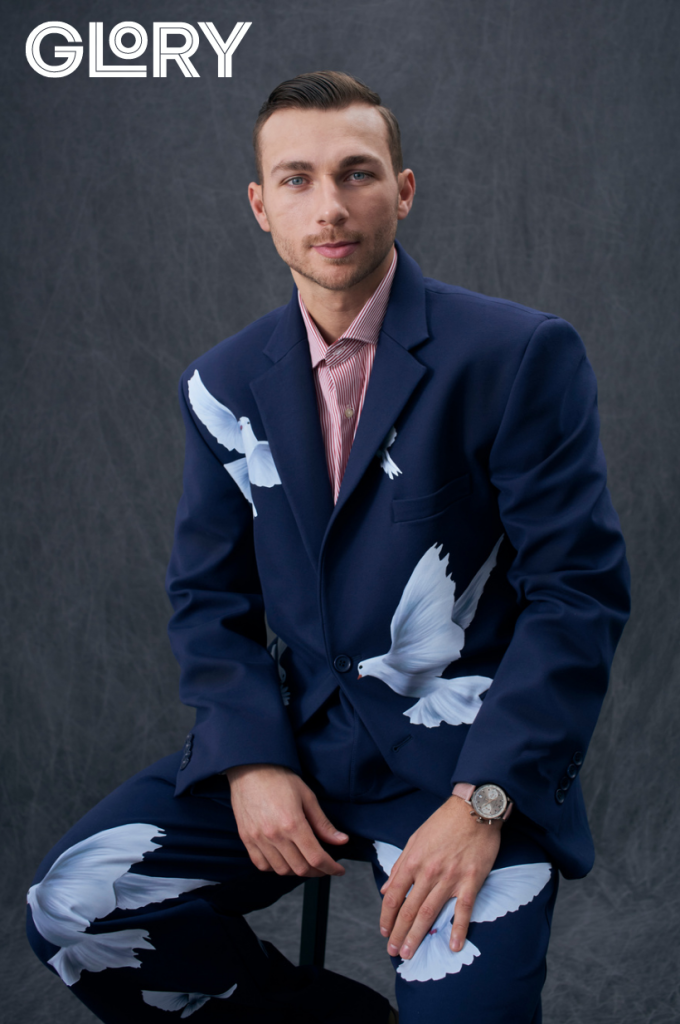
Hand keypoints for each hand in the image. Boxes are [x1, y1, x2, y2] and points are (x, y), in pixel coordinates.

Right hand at [226, 763, 347, 877]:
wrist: (250, 768)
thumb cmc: (280, 779)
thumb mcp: (307, 797)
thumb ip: (323, 823)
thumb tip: (341, 840)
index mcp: (292, 824)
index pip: (316, 857)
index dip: (331, 867)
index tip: (338, 869)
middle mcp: (274, 835)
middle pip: (300, 868)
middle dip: (317, 871)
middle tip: (325, 866)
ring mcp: (258, 839)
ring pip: (281, 870)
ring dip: (297, 871)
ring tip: (306, 862)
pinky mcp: (246, 839)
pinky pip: (262, 865)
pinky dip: (275, 868)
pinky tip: (284, 860)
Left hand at [379, 795, 500, 958]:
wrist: (474, 809)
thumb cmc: (444, 822)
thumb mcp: (415, 838)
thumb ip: (401, 864)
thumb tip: (386, 887)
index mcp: (414, 861)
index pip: (395, 895)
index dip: (387, 916)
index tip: (384, 931)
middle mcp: (429, 872)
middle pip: (410, 909)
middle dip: (399, 933)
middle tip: (394, 952)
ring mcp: (451, 878)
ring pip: (430, 912)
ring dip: (418, 935)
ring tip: (410, 953)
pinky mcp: (471, 880)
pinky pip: (463, 909)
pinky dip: (458, 929)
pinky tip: (453, 945)